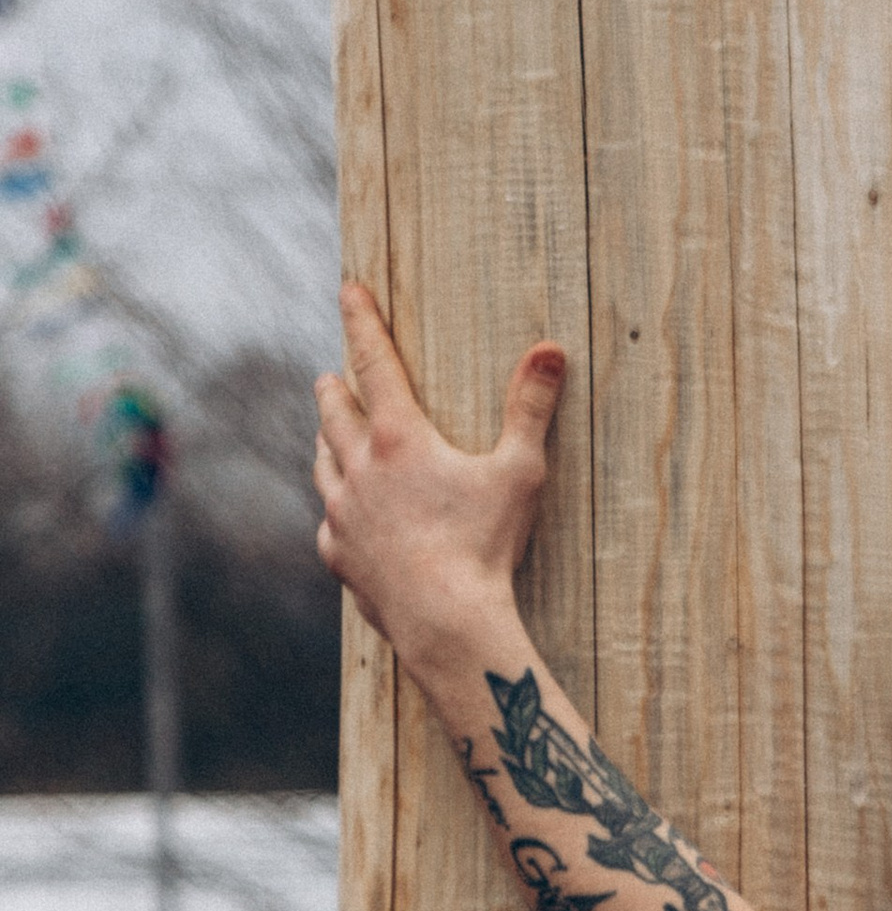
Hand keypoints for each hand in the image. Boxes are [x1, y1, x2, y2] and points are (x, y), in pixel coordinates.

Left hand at [315, 282, 565, 679]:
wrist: (444, 621)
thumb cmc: (485, 545)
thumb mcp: (519, 472)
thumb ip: (530, 409)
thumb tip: (549, 350)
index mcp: (400, 439)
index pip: (375, 363)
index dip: (362, 321)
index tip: (348, 289)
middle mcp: (359, 470)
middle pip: (335, 413)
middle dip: (334, 388)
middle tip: (328, 375)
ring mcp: (342, 514)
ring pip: (322, 464)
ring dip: (326, 443)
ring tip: (328, 435)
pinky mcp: (339, 556)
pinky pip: (329, 523)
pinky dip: (335, 509)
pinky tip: (342, 514)